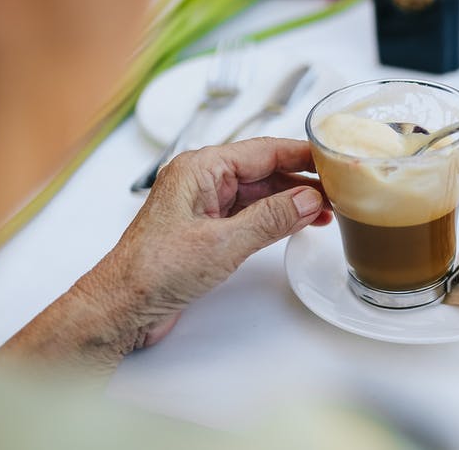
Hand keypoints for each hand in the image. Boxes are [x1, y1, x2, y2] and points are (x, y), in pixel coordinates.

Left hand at [87, 138, 331, 347]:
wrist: (119, 308)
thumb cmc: (151, 271)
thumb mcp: (222, 244)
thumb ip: (270, 219)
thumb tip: (306, 199)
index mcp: (199, 169)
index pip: (264, 150)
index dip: (302, 153)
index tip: (334, 157)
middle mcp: (201, 181)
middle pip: (263, 169)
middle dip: (301, 180)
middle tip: (339, 189)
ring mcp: (203, 206)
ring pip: (258, 193)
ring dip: (290, 201)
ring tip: (325, 210)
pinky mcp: (205, 230)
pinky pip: (248, 214)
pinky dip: (274, 218)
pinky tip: (295, 224)